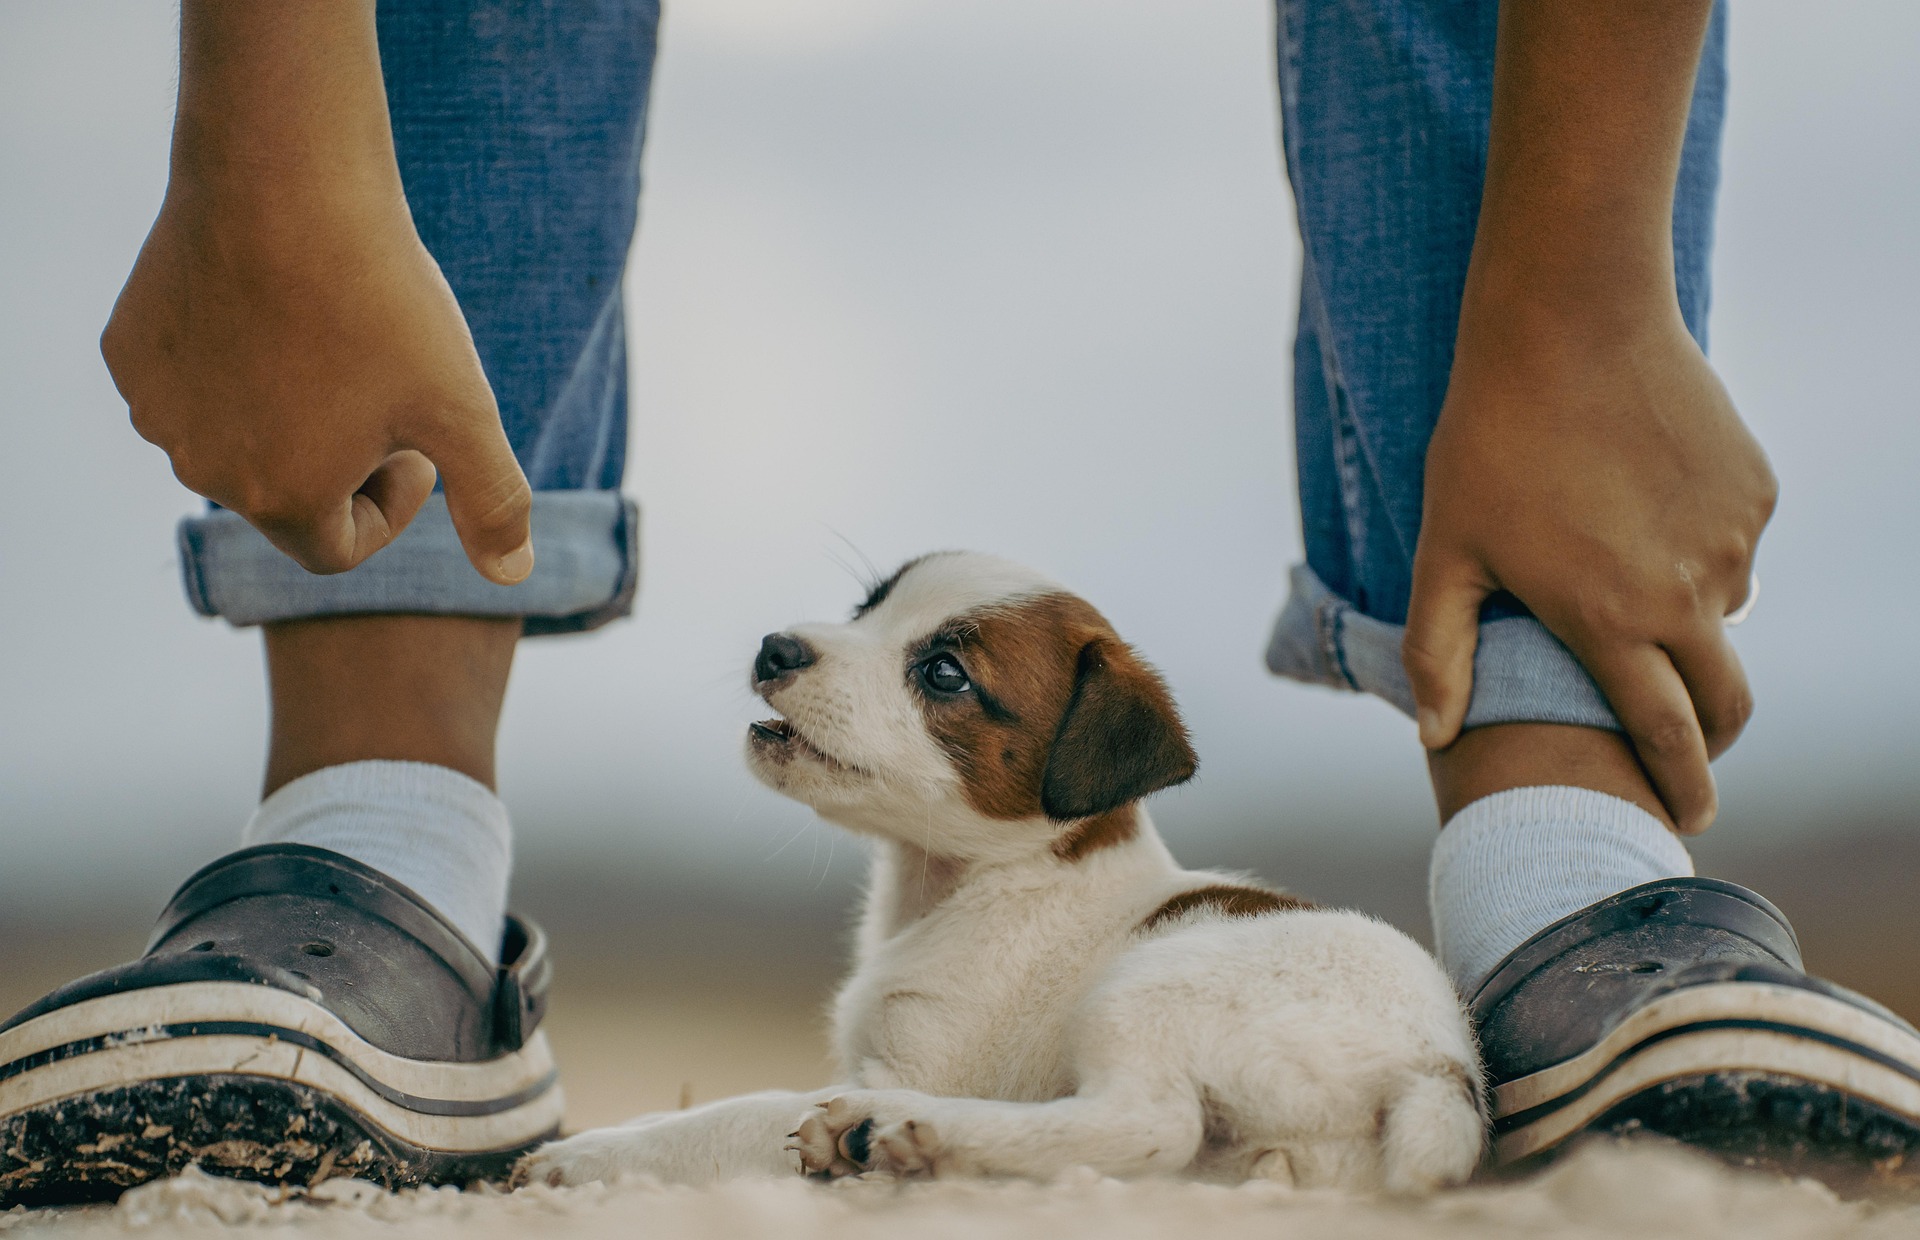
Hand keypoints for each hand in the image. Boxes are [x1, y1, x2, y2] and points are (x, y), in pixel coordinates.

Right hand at [99, 2, 531, 583]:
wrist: (285, 178)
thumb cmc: (383, 300)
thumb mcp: (462, 408)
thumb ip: (493, 500)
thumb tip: (513, 575)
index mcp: (282, 500)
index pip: (339, 547)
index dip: (391, 501)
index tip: (415, 439)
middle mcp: (203, 469)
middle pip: (286, 495)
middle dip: (338, 458)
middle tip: (379, 383)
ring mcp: (157, 410)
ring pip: (236, 439)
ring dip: (287, 412)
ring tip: (331, 341)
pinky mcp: (128, 353)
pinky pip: (190, 384)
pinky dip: (232, 364)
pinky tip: (271, 307)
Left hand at [1404, 298, 1774, 832]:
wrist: (1570, 320)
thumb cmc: (1491, 439)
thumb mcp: (1447, 549)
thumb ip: (1441, 651)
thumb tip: (1434, 736)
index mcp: (1613, 621)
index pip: (1665, 736)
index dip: (1679, 787)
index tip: (1684, 822)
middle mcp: (1690, 592)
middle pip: (1724, 702)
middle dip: (1706, 740)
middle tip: (1680, 749)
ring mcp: (1732, 540)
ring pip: (1724, 616)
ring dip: (1687, 626)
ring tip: (1622, 583)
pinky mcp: (1753, 490)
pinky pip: (1732, 548)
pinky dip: (1696, 554)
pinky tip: (1641, 511)